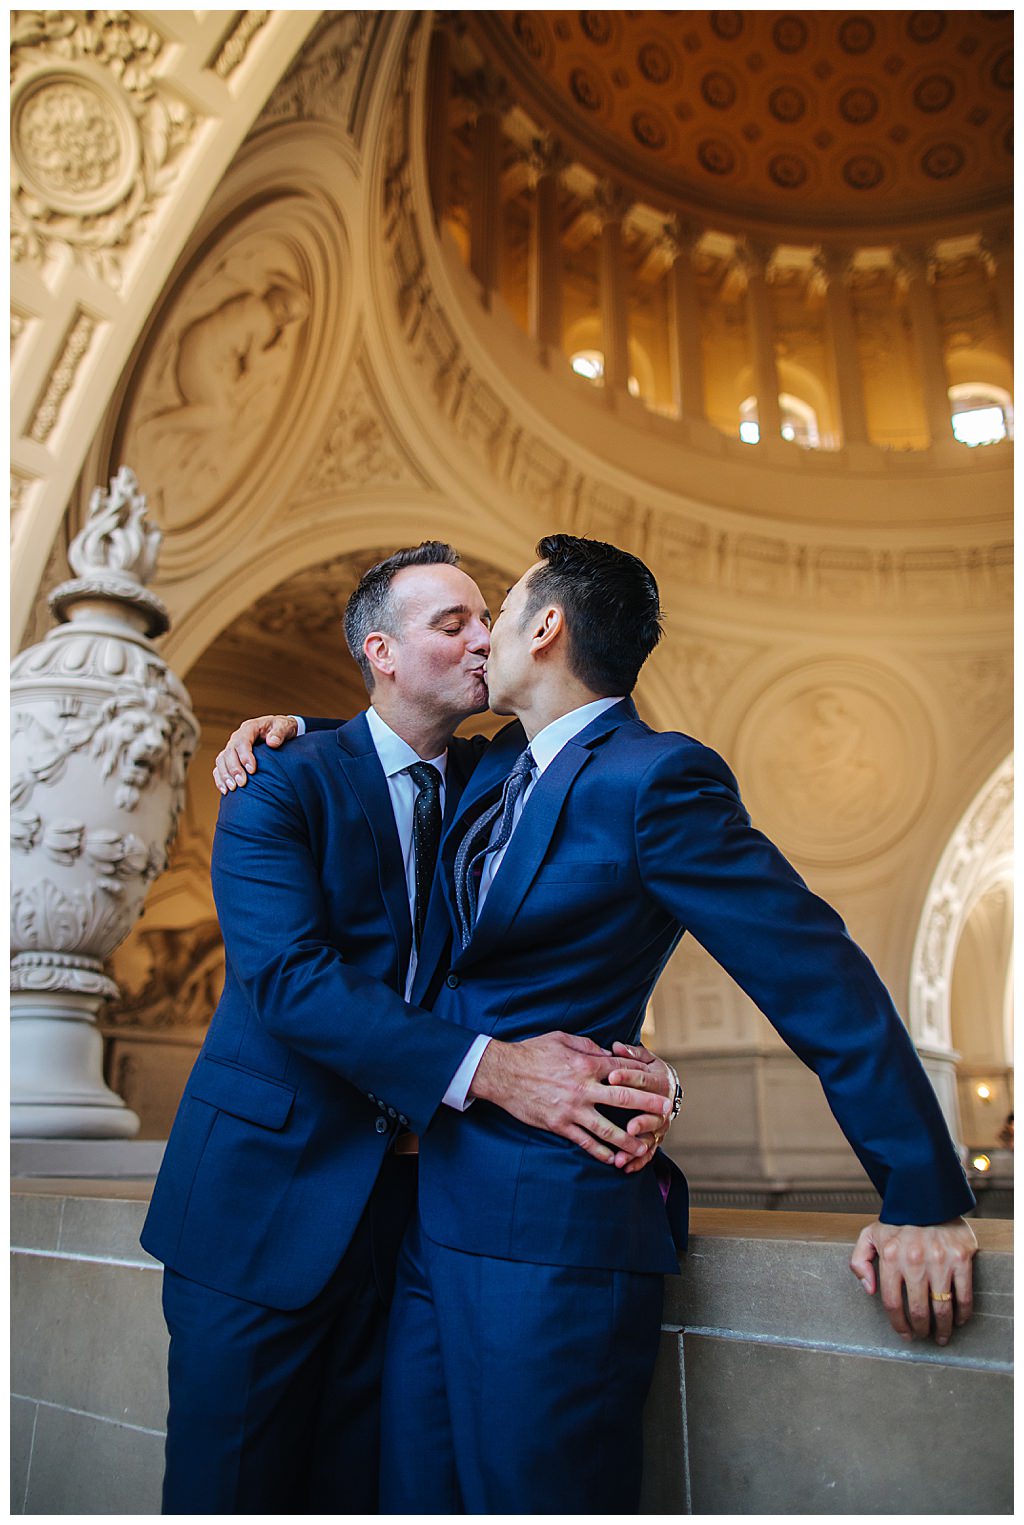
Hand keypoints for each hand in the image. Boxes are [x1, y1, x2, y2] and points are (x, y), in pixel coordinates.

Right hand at [213, 715, 297, 793]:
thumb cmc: (282, 729)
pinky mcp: (230, 758)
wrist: (279, 731)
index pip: (242, 741)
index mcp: (249, 728)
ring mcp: (232, 748)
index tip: (252, 770)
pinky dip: (220, 778)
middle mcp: (237, 738)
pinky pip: (220, 767)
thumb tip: (272, 742)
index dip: (245, 756)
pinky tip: (225, 790)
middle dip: (234, 769)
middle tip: (242, 783)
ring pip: (222, 760)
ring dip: (225, 775)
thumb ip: (280, 733)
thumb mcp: (284, 727)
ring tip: (232, 788)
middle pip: (229, 752)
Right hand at [469, 1032, 672, 1166]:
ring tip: (644, 1148)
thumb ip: (587, 1046)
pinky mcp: (559, 1125)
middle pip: (623, 1098)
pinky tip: (612, 1159)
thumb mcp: (561, 1038)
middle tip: (666, 1112)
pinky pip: (584, 1141)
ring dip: (628, 1139)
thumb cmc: (532, 1052)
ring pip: (607, 1128)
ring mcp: (572, 1109)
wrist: (503, 1074)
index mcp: (586, 1063)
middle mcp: (583, 1088)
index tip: (656, 1082)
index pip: (621, 1070)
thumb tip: (608, 1052)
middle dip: (647, 1105)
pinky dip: (600, 1151)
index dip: (641, 1076)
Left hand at [608, 1042, 678, 1173]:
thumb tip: (616, 1046)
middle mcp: (664, 1104)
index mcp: (660, 1080)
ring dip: (637, 1147)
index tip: (611, 1077)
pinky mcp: (656, 1137)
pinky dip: (638, 1161)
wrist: (668, 1088)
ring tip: (621, 1156)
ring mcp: (660, 1123)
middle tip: (629, 1127)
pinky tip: (624, 1167)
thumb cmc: (649, 1070)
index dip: (627, 1077)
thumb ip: (631, 1054)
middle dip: (641, 1120)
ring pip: (650, 1137)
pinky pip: (648, 1152)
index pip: (642, 1078)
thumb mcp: (645, 1058)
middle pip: (653, 1113)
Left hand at [849, 1217, 976, 1345]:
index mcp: (890, 1256)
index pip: (892, 1302)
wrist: (928, 1197)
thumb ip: (859, 1261)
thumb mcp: (870, 1235)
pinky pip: (964, 1294)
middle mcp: (914, 1260)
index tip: (904, 1334)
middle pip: (918, 1310)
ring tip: (941, 1335)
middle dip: (921, 1329)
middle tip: (924, 1336)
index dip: (898, 1324)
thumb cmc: (898, 1220)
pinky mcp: (961, 1258)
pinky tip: (958, 1319)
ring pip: (942, 1307)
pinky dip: (962, 1313)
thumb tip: (868, 1289)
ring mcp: (939, 1260)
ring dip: (942, 1328)